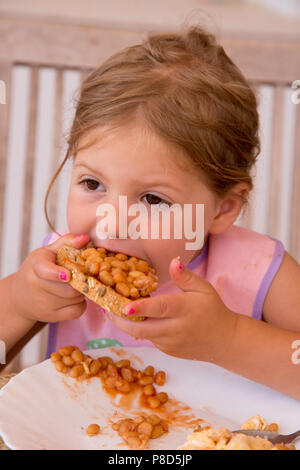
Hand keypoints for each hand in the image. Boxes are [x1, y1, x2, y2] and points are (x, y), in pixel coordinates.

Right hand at [11, 233, 89, 322]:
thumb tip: (85, 238)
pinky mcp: (51, 317)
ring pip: (76, 299)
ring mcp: (44, 304)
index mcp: (36, 266)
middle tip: (81, 275)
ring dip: (82, 291)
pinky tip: (74, 298)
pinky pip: (77, 311)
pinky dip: (81, 304)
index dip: (57, 274)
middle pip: (70, 287)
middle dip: (81, 280)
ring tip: (75, 284)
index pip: (46, 271)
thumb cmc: (37, 269)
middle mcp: (37, 286)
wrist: (21, 296)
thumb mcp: (48, 252)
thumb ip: (67, 242)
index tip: (67, 275)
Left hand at [108, 257, 236, 361]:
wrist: (225, 341)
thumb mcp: (204, 289)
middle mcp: (177, 329)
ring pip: (142, 335)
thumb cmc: (213, 310)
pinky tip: (132, 319)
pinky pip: (149, 339)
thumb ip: (186, 277)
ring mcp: (171, 343)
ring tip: (112, 311)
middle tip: (106, 307)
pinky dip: (139, 330)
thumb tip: (173, 261)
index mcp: (185, 310)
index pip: (160, 309)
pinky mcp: (168, 351)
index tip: (124, 306)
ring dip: (126, 325)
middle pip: (143, 328)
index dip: (141, 308)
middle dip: (120, 320)